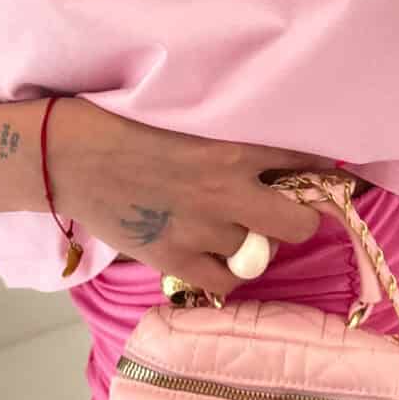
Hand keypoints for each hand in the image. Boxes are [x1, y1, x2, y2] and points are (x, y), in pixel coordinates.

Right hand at [50, 99, 341, 296]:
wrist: (70, 156)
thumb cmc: (123, 126)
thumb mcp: (189, 118)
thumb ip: (231, 141)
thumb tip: (274, 157)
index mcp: (232, 148)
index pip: (302, 162)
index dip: (320, 171)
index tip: (328, 175)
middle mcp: (227, 192)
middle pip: (300, 222)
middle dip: (299, 218)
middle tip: (283, 212)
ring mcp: (202, 231)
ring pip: (260, 253)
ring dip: (253, 242)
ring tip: (232, 229)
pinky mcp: (175, 261)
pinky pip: (227, 281)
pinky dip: (227, 272)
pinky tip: (216, 256)